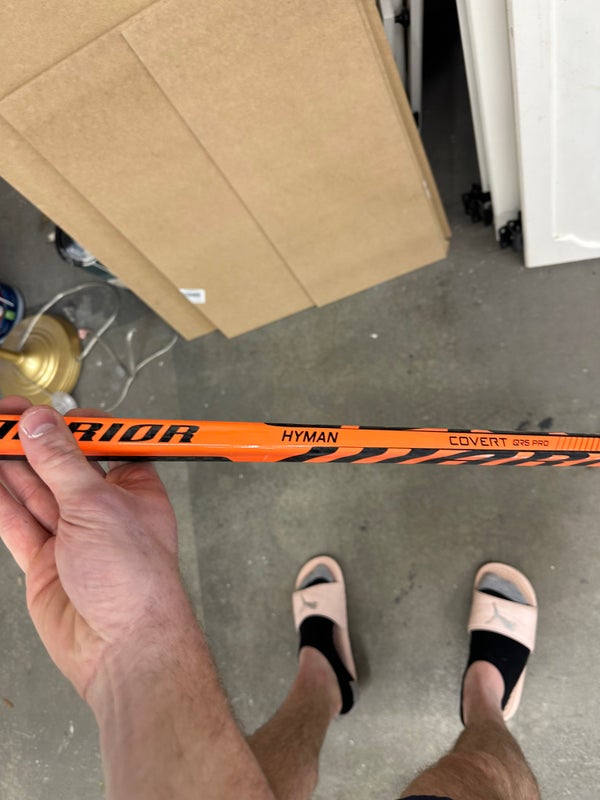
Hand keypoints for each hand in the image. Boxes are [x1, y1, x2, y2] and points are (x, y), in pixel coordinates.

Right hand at [0, 396, 191, 702]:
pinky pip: (17, 522)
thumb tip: (40, 423)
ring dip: (9, 464)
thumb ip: (63, 463)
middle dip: (28, 441)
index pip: (98, 443)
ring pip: (34, 491)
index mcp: (132, 487)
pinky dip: (0, 499)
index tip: (36, 410)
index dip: (67, 424)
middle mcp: (103, 508)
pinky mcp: (45, 561)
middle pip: (59, 464)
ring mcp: (72, 535)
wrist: (122, 648)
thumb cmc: (135, 579)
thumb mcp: (98, 506)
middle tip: (1, 418)